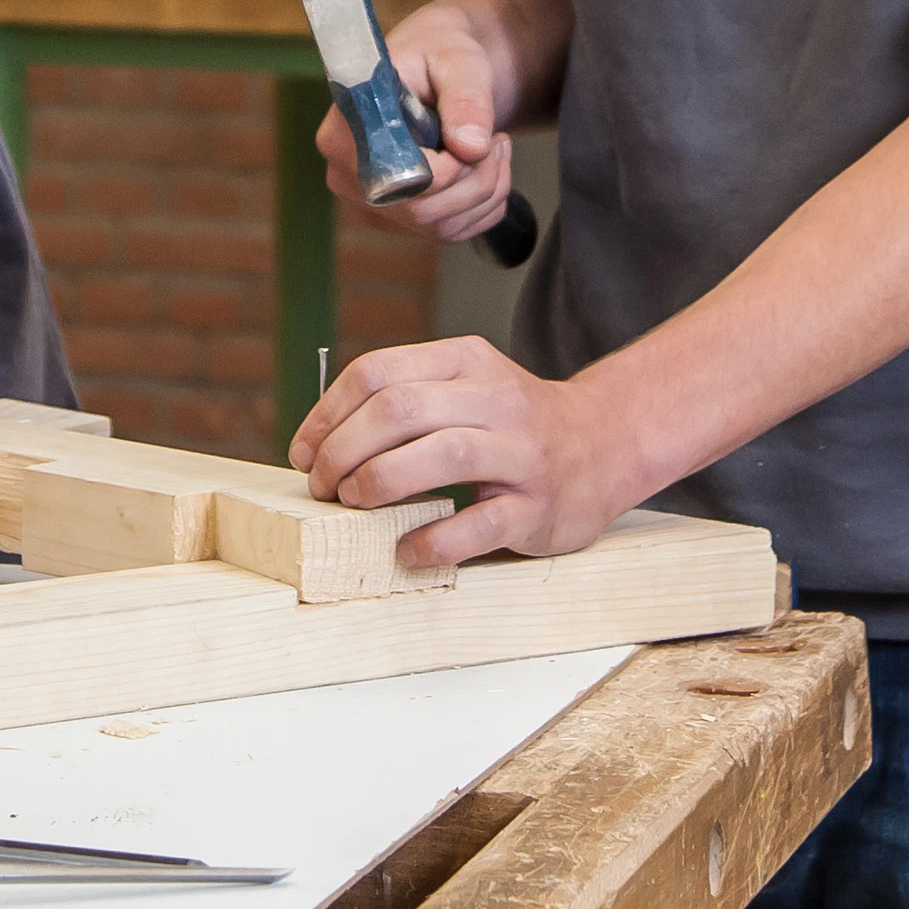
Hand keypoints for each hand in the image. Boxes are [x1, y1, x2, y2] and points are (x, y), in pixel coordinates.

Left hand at [288, 336, 637, 572]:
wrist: (605, 444)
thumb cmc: (512, 422)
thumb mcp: (464, 385)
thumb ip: (404, 398)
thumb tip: (318, 442)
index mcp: (466, 360)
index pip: (379, 371)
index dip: (328, 413)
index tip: (304, 451)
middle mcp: (495, 398)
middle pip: (400, 410)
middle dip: (344, 451)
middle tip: (323, 485)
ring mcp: (522, 452)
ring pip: (441, 456)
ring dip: (381, 482)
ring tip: (354, 504)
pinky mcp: (539, 507)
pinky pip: (480, 524)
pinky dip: (433, 539)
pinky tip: (406, 549)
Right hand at [313, 0, 519, 245]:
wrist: (438, 67)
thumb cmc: (439, 53)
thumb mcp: (458, 61)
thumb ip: (466, 99)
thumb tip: (471, 147)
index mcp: (345, 130)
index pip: (397, 178)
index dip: (448, 171)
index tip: (477, 139)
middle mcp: (345, 174)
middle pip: (421, 212)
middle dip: (477, 181)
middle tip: (497, 142)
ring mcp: (368, 203)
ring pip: (440, 227)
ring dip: (487, 192)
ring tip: (493, 147)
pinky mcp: (395, 219)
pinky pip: (449, 233)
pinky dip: (482, 207)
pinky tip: (483, 168)